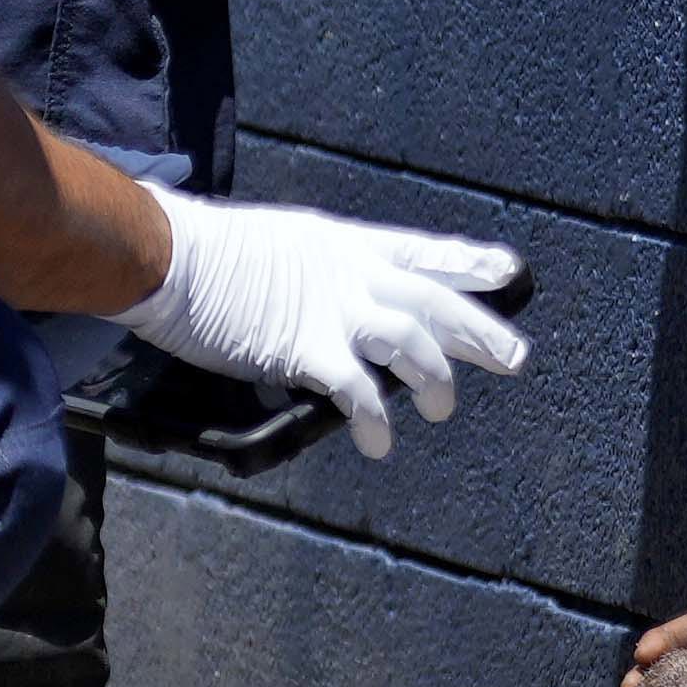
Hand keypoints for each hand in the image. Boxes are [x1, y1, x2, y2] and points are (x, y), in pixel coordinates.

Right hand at [124, 190, 530, 459]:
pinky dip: (375, 419)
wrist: (171, 257)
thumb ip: (321, 275)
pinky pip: (358, 389)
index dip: (469, 263)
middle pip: (434, 300)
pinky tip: (380, 441)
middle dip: (480, 331)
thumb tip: (338, 304)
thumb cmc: (212, 254)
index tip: (509, 272)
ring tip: (444, 409)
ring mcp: (332, 309)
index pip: (423, 250)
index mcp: (346, 245)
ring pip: (411, 341)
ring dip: (436, 379)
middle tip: (515, 359)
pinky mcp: (305, 347)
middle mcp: (351, 273)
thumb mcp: (284, 247)